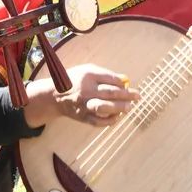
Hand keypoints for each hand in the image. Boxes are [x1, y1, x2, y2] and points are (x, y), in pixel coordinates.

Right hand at [24, 63, 138, 128]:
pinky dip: (109, 121)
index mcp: (87, 76)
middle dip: (127, 95)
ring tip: (129, 107)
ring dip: (119, 107)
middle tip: (137, 96)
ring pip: (104, 107)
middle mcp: (86, 90)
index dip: (122, 83)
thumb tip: (124, 79)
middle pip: (110, 93)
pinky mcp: (82, 116)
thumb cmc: (74, 80)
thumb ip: (105, 74)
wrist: (54, 96)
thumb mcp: (86, 70)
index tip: (128, 85)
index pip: (110, 79)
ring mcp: (84, 104)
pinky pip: (98, 121)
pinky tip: (117, 117)